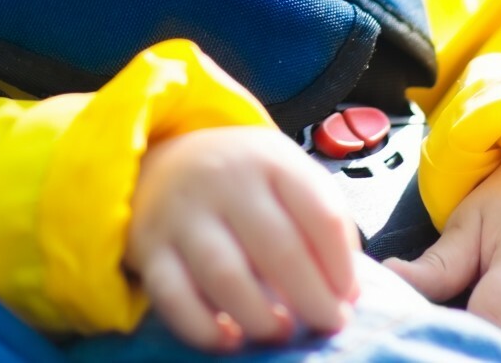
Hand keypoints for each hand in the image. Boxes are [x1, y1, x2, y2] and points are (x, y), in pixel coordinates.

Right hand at [126, 125, 361, 350]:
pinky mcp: (151, 250)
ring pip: (225, 276)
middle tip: (328, 323)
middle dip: (313, 299)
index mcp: (271, 161)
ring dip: (262, 317)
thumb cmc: (242, 181)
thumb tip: (346, 291)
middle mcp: (225, 182)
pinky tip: (229, 339)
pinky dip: (203, 328)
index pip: (321, 216)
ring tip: (283, 331)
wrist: (163, 161)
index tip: (349, 296)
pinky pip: (174, 298)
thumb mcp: (288, 175)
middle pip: (279, 249)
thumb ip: (322, 221)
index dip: (343, 266)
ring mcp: (183, 215)